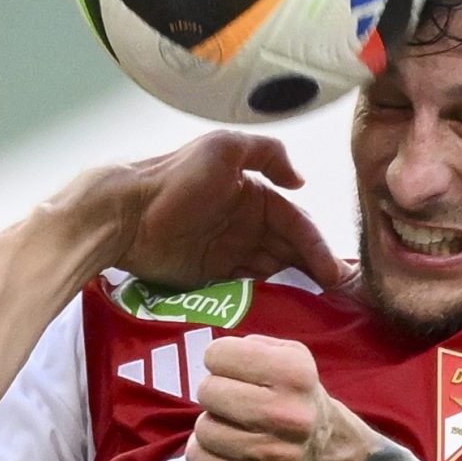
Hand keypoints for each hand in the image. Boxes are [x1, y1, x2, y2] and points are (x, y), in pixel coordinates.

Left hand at [113, 132, 348, 293]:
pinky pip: (246, 289)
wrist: (126, 214)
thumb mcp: (223, 148)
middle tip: (335, 299)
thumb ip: (266, 153)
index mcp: (255, 194)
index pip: (297, 223)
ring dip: (294, 288)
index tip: (334, 274)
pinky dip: (265, 298)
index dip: (317, 247)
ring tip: (316, 311)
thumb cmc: (174, 178)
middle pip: (289, 251)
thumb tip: (300, 180)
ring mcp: (230, 252)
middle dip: (313, 272)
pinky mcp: (211, 277)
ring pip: (273, 271)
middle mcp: (247, 224)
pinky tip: (282, 312)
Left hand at [186, 333, 373, 460]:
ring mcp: (273, 453)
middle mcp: (288, 414)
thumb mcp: (289, 355)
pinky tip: (225, 447)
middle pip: (207, 392)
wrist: (321, 448)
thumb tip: (215, 358)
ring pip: (202, 429)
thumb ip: (250, 346)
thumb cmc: (292, 394)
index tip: (234, 370)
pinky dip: (204, 452)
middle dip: (214, 392)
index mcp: (295, 374)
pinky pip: (199, 460)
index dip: (220, 359)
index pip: (217, 354)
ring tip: (233, 425)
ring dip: (211, 424)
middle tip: (231, 399)